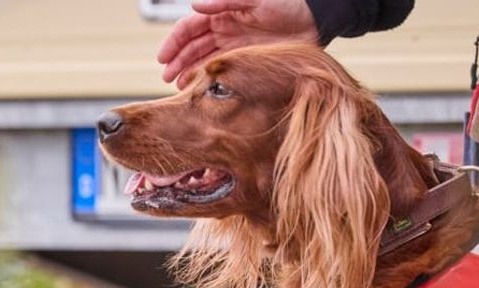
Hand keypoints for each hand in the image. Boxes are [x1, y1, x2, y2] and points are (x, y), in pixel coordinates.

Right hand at [158, 0, 318, 87]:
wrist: (315, 19)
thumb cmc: (286, 3)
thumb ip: (223, 2)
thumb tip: (195, 5)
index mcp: (222, 12)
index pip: (189, 27)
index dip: (174, 42)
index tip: (163, 58)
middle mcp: (224, 28)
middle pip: (192, 46)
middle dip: (177, 61)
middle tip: (166, 78)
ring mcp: (234, 45)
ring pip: (203, 60)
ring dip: (188, 72)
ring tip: (178, 87)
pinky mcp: (245, 59)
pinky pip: (221, 70)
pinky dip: (207, 78)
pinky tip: (199, 88)